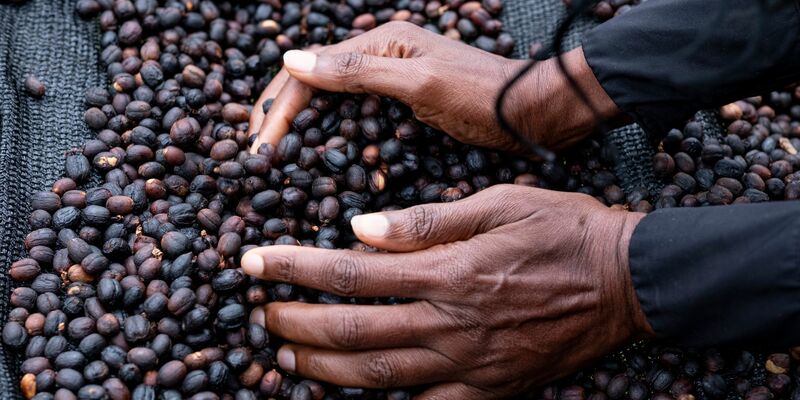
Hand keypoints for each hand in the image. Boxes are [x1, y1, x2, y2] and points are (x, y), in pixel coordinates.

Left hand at [241, 185, 653, 398]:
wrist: (627, 281)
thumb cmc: (564, 229)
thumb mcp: (499, 203)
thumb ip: (427, 221)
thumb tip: (360, 228)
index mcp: (450, 272)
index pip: (351, 273)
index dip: (294, 269)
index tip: (254, 263)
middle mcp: (452, 323)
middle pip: (353, 332)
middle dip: (294, 324)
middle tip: (261, 315)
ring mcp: (470, 365)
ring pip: (378, 376)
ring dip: (323, 369)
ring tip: (286, 358)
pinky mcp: (490, 389)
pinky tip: (355, 397)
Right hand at [249, 22, 620, 155]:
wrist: (533, 114)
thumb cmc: (482, 95)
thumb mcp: (420, 82)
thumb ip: (358, 71)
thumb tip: (292, 60)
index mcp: (380, 43)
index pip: (310, 70)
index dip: (279, 107)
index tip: (257, 147)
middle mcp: (379, 58)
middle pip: (313, 84)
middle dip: (280, 117)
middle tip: (254, 156)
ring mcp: (390, 83)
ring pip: (329, 103)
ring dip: (301, 128)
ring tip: (274, 159)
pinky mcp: (402, 106)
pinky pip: (354, 119)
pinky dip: (332, 138)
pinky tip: (320, 160)